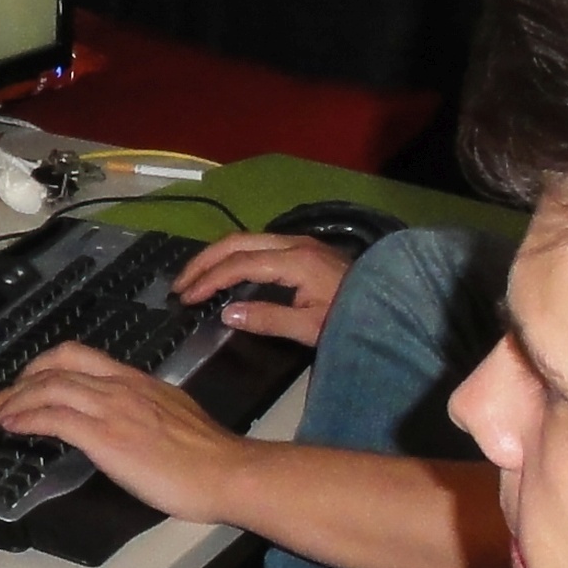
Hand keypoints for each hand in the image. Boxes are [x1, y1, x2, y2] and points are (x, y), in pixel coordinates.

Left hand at [0, 342, 251, 521]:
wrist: (227, 471)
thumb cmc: (209, 456)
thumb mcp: (172, 418)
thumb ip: (143, 413)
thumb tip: (124, 424)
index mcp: (136, 381)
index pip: (79, 358)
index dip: (44, 366)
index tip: (26, 381)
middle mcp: (120, 387)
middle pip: (56, 367)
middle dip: (21, 380)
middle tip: (0, 399)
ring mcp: (112, 409)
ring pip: (49, 388)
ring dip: (15, 400)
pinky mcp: (105, 436)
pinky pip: (54, 419)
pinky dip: (26, 419)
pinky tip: (11, 427)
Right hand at [171, 231, 349, 346]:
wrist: (389, 307)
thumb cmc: (351, 320)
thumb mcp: (310, 328)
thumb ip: (268, 319)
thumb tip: (225, 313)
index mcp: (295, 261)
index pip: (240, 264)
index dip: (209, 280)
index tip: (186, 298)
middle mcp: (294, 243)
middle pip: (237, 241)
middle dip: (204, 261)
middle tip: (179, 284)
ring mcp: (300, 242)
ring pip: (246, 238)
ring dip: (217, 256)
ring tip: (195, 277)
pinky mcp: (303, 248)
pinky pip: (258, 244)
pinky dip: (234, 255)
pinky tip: (225, 272)